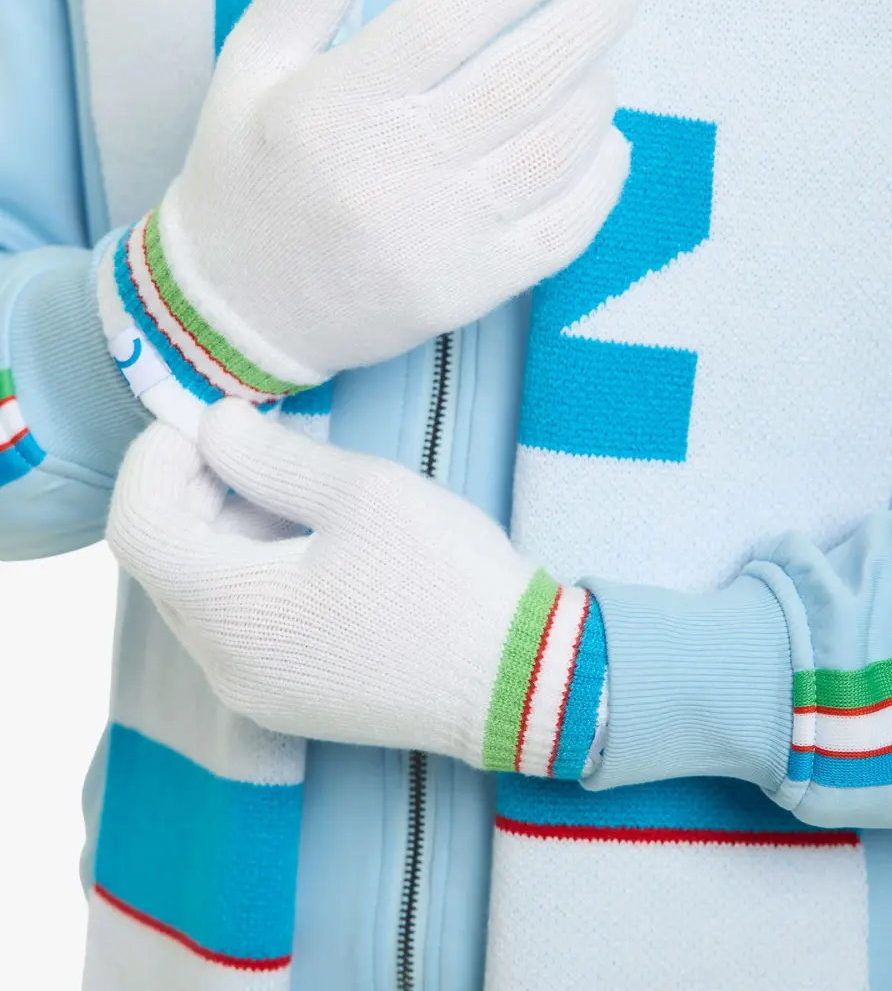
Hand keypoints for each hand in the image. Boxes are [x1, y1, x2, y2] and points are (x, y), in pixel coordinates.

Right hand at [99, 0, 636, 434]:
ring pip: (552, 152)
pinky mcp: (468, 292)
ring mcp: (439, 240)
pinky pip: (562, 232)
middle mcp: (394, 169)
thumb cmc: (246, 175)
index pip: (452, 17)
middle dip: (589, 21)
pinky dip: (602, 182)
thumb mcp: (253, 64)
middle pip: (522, 80)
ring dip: (597, 94)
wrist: (239, 310)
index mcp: (338, 103)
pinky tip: (608, 145)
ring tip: (599, 64)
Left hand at [107, 400, 605, 778]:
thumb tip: (210, 426)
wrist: (522, 682)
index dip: (154, 459)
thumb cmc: (447, 578)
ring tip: (291, 487)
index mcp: (232, 612)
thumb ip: (269, 455)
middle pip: (163, 561)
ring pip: (198, 594)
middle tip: (251, 440)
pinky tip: (306, 543)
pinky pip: (234, 628)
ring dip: (222, 530)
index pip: (137, 524)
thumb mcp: (362, 493)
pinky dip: (247, 573)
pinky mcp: (285, 702)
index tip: (205, 420)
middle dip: (190, 488)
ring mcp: (253, 693)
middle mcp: (224, 666)